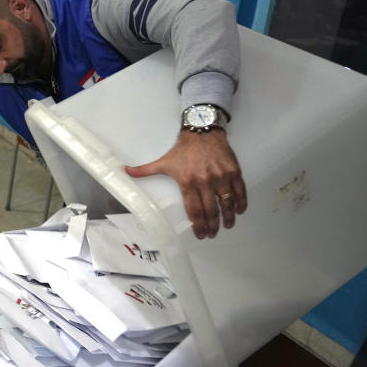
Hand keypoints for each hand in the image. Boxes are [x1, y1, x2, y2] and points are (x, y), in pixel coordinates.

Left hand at [125, 129, 246, 239]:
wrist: (202, 131)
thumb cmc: (183, 149)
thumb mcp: (163, 162)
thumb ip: (145, 170)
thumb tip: (125, 172)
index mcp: (187, 182)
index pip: (194, 210)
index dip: (198, 225)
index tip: (200, 234)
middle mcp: (205, 181)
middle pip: (211, 210)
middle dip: (212, 226)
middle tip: (212, 234)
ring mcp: (221, 177)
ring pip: (226, 203)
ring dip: (228, 218)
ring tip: (227, 226)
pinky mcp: (233, 171)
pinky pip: (239, 191)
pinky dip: (241, 203)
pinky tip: (239, 211)